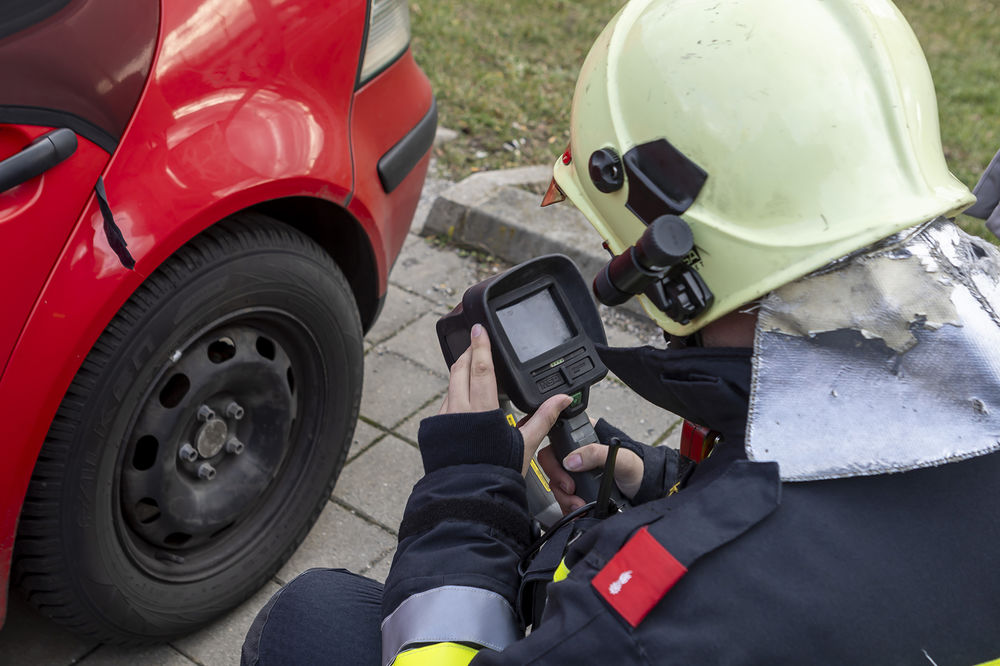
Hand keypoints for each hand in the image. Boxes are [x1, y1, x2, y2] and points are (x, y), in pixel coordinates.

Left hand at [439, 324, 570, 474]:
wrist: (467, 497)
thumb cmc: (497, 473)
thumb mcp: (525, 444)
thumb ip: (543, 418)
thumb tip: (563, 399)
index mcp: (482, 410)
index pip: (480, 368)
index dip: (480, 346)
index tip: (479, 329)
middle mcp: (458, 410)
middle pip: (460, 370)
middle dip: (468, 353)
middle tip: (476, 344)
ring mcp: (443, 419)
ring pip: (450, 387)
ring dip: (460, 375)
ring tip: (472, 371)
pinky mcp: (434, 430)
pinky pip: (444, 405)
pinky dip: (454, 396)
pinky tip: (463, 403)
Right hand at [538, 439, 643, 513]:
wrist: (644, 491)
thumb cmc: (637, 468)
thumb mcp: (621, 458)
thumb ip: (597, 454)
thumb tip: (571, 460)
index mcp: (585, 436)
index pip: (557, 438)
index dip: (555, 455)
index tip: (566, 470)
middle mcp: (576, 452)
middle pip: (551, 462)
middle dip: (558, 479)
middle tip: (571, 489)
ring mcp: (575, 471)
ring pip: (555, 481)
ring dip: (563, 496)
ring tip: (578, 503)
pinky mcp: (577, 488)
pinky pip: (561, 496)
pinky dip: (566, 504)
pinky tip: (577, 508)